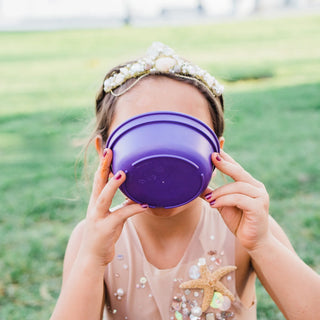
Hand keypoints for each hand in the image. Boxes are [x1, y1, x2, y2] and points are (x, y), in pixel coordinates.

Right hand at [77, 149, 147, 266]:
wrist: (92, 258)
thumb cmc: (104, 234)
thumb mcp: (114, 217)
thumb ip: (123, 205)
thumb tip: (138, 196)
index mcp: (96, 201)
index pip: (98, 177)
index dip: (100, 162)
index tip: (102, 145)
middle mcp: (94, 206)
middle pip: (97, 182)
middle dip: (103, 166)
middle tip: (109, 150)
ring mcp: (97, 217)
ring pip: (104, 197)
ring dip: (113, 185)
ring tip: (123, 173)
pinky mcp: (105, 229)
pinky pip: (120, 216)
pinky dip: (133, 209)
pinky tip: (145, 205)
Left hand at [202, 150, 269, 251]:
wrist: (254, 241)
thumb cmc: (239, 221)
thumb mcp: (223, 205)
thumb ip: (213, 194)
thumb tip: (196, 186)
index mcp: (249, 184)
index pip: (236, 167)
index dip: (226, 157)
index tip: (216, 147)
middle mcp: (256, 187)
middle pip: (239, 172)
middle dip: (225, 163)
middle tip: (212, 157)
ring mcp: (260, 196)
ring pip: (237, 186)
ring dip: (220, 192)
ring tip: (209, 199)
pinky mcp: (259, 207)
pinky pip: (239, 199)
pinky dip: (225, 200)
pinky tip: (214, 205)